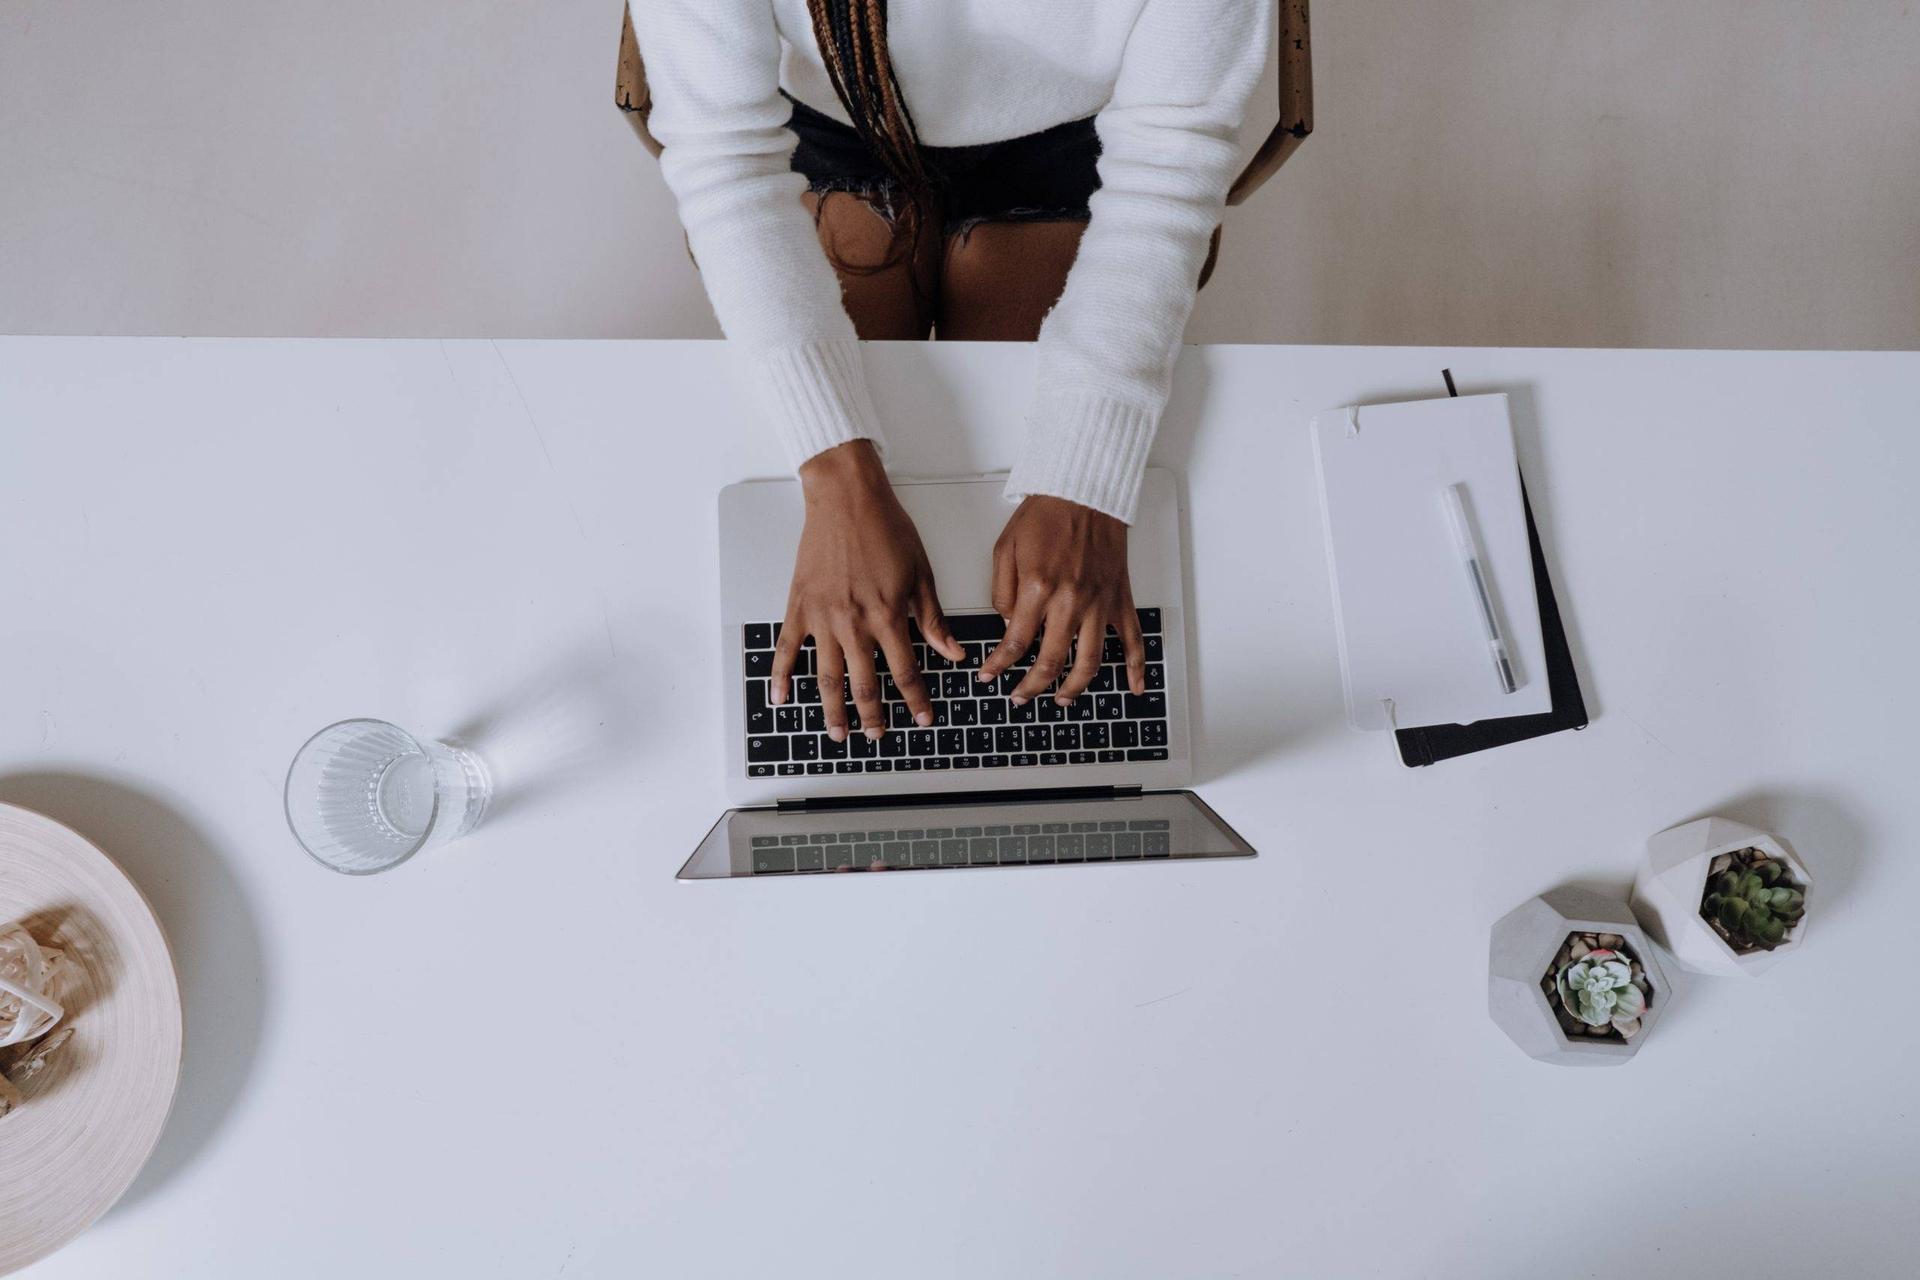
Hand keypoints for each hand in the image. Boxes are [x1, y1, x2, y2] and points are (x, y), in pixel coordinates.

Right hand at [769, 441, 965, 740]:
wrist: (846, 498)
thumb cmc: (884, 527)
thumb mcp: (921, 573)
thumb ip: (932, 619)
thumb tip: (952, 652)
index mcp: (887, 615)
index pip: (905, 671)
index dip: (915, 700)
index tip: (923, 718)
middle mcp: (853, 623)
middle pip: (863, 684)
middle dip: (873, 716)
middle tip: (877, 736)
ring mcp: (822, 617)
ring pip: (826, 677)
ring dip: (832, 710)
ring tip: (838, 733)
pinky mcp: (799, 606)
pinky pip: (787, 649)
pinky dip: (781, 676)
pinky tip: (780, 698)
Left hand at [975, 495, 1146, 704]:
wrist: (1084, 491)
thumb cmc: (1046, 514)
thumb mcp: (1005, 548)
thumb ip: (1002, 592)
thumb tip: (1007, 626)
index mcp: (1039, 589)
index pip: (1014, 642)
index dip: (998, 666)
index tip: (989, 677)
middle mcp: (1071, 601)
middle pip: (1051, 661)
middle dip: (1030, 687)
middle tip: (1019, 697)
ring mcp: (1099, 604)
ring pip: (1089, 661)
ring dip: (1074, 688)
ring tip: (1061, 700)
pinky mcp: (1119, 599)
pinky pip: (1132, 639)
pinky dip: (1136, 667)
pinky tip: (1133, 687)